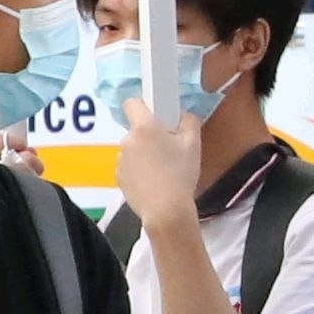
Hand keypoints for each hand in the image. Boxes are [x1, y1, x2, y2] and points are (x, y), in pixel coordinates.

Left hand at [115, 96, 202, 236]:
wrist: (166, 210)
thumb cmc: (180, 174)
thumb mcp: (194, 144)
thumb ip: (189, 122)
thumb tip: (183, 116)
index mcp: (144, 127)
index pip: (132, 103)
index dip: (143, 106)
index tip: (155, 116)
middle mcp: (127, 140)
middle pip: (136, 130)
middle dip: (149, 136)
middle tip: (168, 150)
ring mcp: (121, 160)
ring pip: (133, 149)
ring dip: (144, 154)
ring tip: (162, 170)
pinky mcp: (119, 177)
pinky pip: (129, 167)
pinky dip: (139, 171)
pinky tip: (154, 182)